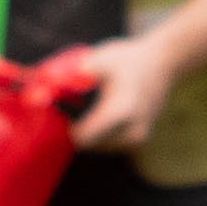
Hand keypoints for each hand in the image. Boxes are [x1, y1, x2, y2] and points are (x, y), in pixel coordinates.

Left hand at [67, 27, 185, 153]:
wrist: (165, 63)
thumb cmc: (130, 59)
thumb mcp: (100, 59)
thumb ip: (70, 74)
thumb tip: (41, 86)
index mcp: (120, 112)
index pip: (81, 137)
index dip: (64, 127)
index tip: (58, 110)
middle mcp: (132, 131)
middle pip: (88, 144)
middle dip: (75, 129)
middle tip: (69, 107)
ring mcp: (138, 138)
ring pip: (99, 146)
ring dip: (88, 132)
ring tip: (86, 108)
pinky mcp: (140, 139)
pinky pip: (110, 143)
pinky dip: (101, 133)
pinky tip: (100, 113)